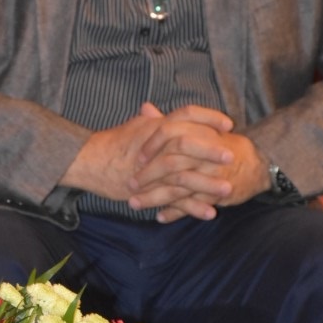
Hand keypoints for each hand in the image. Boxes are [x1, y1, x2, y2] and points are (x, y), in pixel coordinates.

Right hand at [59, 103, 234, 209]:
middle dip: (212, 151)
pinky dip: (193, 207)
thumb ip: (149, 121)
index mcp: (157, 126)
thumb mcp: (134, 127)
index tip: (228, 124)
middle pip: (189, 144)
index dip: (209, 117)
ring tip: (228, 190)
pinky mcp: (148, 189)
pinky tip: (210, 213)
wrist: (89, 161)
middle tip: (233, 156)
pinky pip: (174, 200)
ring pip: (184, 175)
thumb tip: (153, 109)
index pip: (187, 114)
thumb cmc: (112, 143)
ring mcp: (152, 168)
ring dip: (208, 184)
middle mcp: (156, 145)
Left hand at [127, 106, 269, 221]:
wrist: (257, 162)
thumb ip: (168, 120)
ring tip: (134, 204)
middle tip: (130, 184)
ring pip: (177, 187)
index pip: (169, 133)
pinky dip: (175, 212)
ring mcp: (210, 174)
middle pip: (170, 162)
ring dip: (154, 197)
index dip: (150, 145)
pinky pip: (192, 204)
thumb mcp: (198, 127)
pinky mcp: (217, 193)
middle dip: (147, 175)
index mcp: (198, 132)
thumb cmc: (221, 144)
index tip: (136, 157)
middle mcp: (204, 152)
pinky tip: (160, 217)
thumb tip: (144, 108)